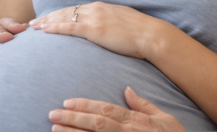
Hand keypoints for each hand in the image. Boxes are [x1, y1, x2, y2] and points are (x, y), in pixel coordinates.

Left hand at [30, 2, 172, 59]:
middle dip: (48, 16)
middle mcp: (95, 9)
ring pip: (63, 17)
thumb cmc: (140, 34)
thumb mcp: (122, 23)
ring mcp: (94, 18)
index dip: (59, 14)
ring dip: (46, 21)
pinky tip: (44, 30)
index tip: (47, 18)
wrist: (151, 36)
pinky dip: (54, 27)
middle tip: (32, 22)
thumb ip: (110, 24)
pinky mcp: (95, 29)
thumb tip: (105, 31)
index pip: (75, 10)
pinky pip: (69, 27)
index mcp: (102, 8)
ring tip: (33, 26)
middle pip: (65, 11)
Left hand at [48, 87, 185, 131]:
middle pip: (97, 124)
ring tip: (54, 129)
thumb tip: (126, 89)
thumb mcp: (164, 119)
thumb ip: (143, 105)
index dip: (86, 105)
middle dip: (73, 118)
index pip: (106, 110)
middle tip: (52, 114)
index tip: (67, 102)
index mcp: (136, 121)